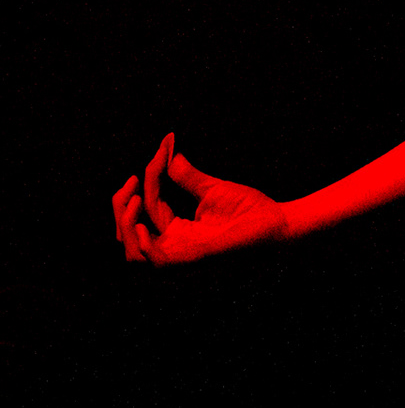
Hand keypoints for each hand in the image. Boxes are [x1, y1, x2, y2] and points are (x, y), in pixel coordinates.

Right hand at [111, 133, 288, 264]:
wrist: (279, 222)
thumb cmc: (251, 209)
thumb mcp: (213, 189)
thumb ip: (188, 176)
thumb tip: (169, 154)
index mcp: (178, 230)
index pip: (149, 206)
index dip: (150, 177)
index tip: (165, 145)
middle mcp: (175, 245)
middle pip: (129, 233)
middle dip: (121, 206)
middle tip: (131, 180)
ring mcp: (182, 255)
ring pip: (133, 252)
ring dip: (125, 225)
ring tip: (135, 198)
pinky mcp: (194, 258)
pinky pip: (155, 262)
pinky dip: (142, 246)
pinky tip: (143, 225)